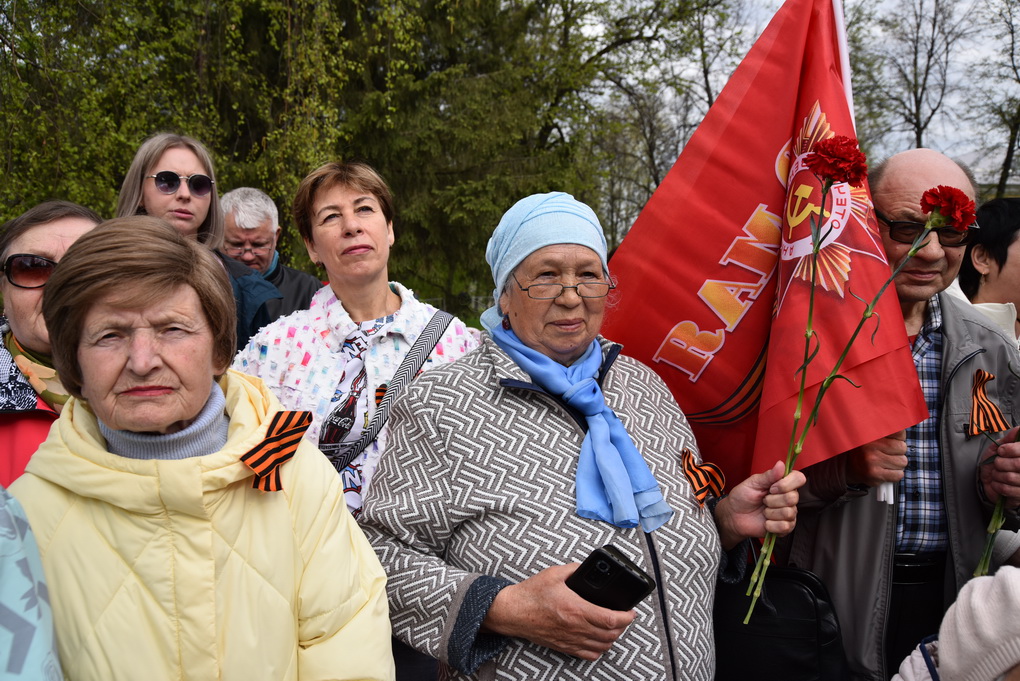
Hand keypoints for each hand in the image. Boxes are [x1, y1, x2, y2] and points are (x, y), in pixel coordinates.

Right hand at [480, 563, 635, 659]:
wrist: (512, 612)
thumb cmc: (530, 594)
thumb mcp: (554, 573)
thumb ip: (575, 569)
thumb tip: (588, 567)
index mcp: (575, 609)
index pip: (611, 619)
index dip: (627, 617)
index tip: (631, 611)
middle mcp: (575, 627)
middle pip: (611, 635)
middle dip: (623, 626)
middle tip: (624, 616)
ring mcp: (570, 640)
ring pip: (602, 646)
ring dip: (613, 638)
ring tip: (614, 626)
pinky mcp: (564, 646)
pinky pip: (589, 655)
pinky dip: (599, 649)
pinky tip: (599, 639)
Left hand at [715, 460, 805, 549]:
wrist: (734, 516)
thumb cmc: (743, 497)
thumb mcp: (753, 483)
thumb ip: (768, 475)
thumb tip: (781, 464)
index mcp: (783, 484)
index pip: (799, 478)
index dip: (786, 484)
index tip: (772, 488)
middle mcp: (789, 497)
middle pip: (793, 498)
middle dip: (772, 500)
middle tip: (763, 500)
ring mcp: (789, 513)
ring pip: (788, 512)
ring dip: (770, 513)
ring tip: (763, 511)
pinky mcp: (785, 527)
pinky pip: (785, 526)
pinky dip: (771, 525)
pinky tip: (765, 522)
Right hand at [844, 430, 907, 486]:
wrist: (849, 467)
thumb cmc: (866, 450)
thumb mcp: (874, 435)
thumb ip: (889, 430)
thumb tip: (903, 427)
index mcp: (870, 432)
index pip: (899, 431)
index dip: (899, 438)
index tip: (892, 440)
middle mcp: (869, 445)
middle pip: (902, 447)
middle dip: (897, 452)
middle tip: (884, 453)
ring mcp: (871, 460)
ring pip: (902, 462)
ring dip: (896, 464)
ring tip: (883, 462)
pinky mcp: (874, 474)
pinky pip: (899, 475)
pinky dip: (894, 474)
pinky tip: (884, 471)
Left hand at [980, 426, 1019, 508]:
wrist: (988, 483)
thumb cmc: (995, 465)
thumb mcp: (998, 448)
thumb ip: (1007, 440)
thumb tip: (1018, 429)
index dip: (1011, 449)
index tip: (1001, 451)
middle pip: (1018, 464)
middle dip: (1001, 463)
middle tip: (997, 463)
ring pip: (1011, 477)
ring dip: (997, 475)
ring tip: (996, 474)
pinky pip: (1007, 489)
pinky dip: (997, 485)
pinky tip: (997, 483)